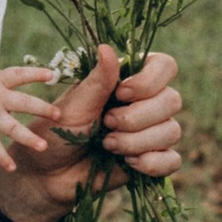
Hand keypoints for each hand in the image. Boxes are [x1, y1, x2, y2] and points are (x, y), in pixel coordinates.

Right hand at [0, 24, 54, 168]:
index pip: (20, 75)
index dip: (36, 74)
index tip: (52, 75)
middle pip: (23, 103)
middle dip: (42, 109)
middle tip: (59, 114)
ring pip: (12, 128)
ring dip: (28, 138)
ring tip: (43, 147)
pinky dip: (1, 157)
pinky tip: (13, 168)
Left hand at [7, 44, 182, 218]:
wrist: (48, 173)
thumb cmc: (57, 131)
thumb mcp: (74, 105)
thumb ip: (97, 81)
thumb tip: (107, 48)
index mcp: (129, 80)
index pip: (165, 66)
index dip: (150, 81)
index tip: (121, 93)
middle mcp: (146, 103)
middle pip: (172, 100)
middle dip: (137, 117)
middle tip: (106, 124)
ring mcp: (152, 132)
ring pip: (172, 131)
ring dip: (138, 141)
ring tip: (108, 146)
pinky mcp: (153, 160)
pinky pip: (173, 160)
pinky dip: (153, 163)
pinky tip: (128, 163)